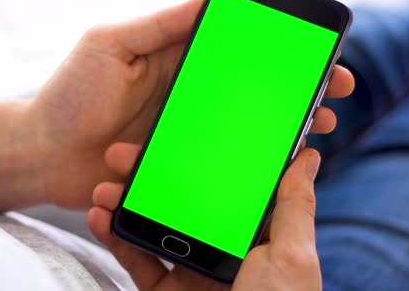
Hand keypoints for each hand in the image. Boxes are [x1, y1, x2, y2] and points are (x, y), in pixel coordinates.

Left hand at [25, 0, 353, 208]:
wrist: (40, 154)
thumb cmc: (69, 95)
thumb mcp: (111, 44)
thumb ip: (160, 24)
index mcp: (174, 61)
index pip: (236, 51)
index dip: (276, 53)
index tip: (313, 54)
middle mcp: (186, 96)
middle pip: (249, 91)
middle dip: (292, 94)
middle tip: (330, 97)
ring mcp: (183, 132)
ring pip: (242, 129)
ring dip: (280, 130)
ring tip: (314, 133)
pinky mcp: (175, 165)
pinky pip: (216, 163)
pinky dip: (246, 163)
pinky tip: (272, 166)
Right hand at [88, 143, 321, 289]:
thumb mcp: (293, 256)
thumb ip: (294, 208)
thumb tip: (309, 159)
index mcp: (252, 237)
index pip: (221, 187)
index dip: (197, 161)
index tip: (174, 137)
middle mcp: (219, 250)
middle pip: (178, 203)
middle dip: (148, 178)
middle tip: (123, 156)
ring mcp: (189, 271)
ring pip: (151, 229)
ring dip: (123, 205)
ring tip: (103, 188)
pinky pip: (136, 262)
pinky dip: (115, 240)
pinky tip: (99, 218)